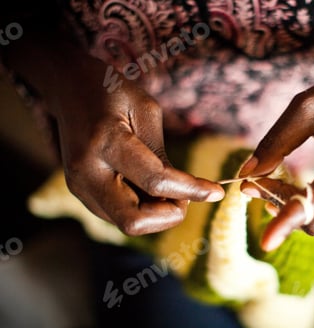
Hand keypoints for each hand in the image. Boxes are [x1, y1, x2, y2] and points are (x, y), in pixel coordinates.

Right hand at [47, 58, 223, 235]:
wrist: (68, 88)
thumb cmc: (112, 92)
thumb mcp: (146, 110)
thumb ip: (161, 153)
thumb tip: (182, 192)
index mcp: (107, 141)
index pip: (156, 181)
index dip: (192, 191)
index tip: (216, 192)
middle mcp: (87, 171)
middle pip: (134, 221)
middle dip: (169, 215)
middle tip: (186, 195)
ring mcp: (79, 186)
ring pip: (127, 224)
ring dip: (157, 214)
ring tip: (170, 188)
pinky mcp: (80, 193)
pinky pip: (119, 216)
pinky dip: (144, 209)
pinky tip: (151, 188)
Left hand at [239, 52, 313, 250]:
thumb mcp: (306, 106)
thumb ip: (277, 141)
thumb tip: (247, 175)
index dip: (288, 219)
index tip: (265, 242)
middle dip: (278, 205)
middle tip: (248, 183)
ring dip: (286, 206)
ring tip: (262, 181)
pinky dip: (298, 205)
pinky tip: (282, 186)